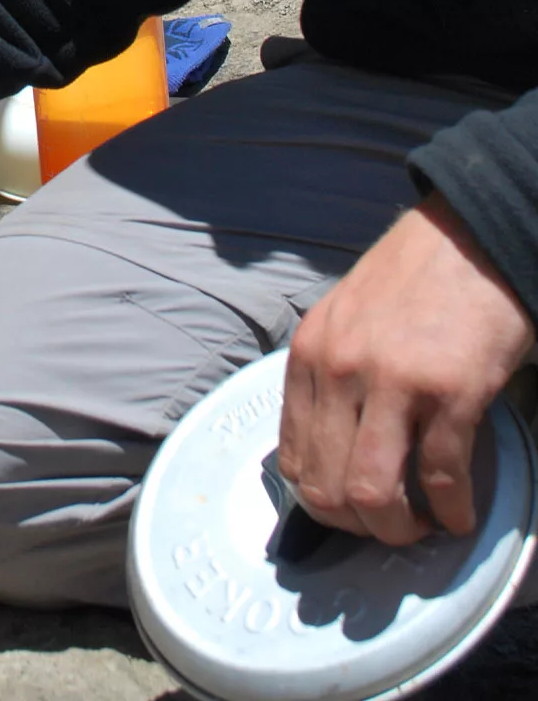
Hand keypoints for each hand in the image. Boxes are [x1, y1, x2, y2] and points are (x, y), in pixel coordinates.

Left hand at [278, 192, 535, 545]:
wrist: (471, 234)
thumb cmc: (411, 281)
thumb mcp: (342, 322)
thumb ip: (327, 377)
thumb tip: (326, 448)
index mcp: (307, 357)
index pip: (292, 459)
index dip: (319, 502)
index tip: (347, 512)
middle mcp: (338, 372)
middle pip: (326, 484)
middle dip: (356, 525)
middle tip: (386, 530)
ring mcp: (392, 381)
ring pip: (372, 489)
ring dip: (396, 528)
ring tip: (420, 529)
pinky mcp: (450, 389)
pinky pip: (439, 474)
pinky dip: (451, 509)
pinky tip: (460, 514)